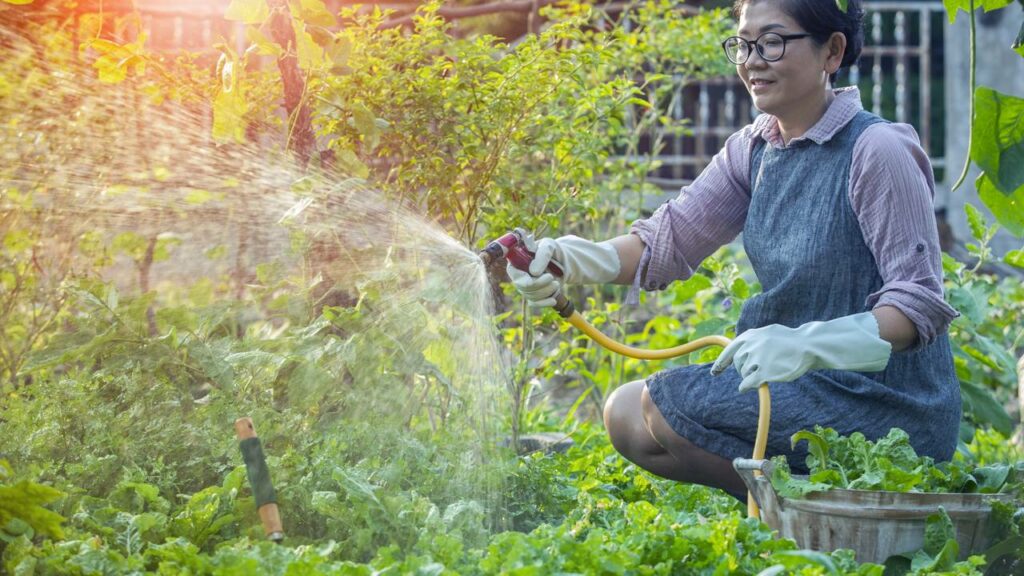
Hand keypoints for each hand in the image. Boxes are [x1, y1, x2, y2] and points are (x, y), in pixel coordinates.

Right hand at [507, 234, 620, 307]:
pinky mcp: (541, 293)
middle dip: (536, 286)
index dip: (522, 277)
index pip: (512, 270)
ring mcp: (532, 283)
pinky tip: (554, 299)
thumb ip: (542, 254)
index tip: (538, 276)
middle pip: (520, 285)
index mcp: (523, 257)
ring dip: (542, 294)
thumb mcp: (554, 246)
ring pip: (528, 296)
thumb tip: (533, 271)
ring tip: (557, 287)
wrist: (583, 261)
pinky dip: (544, 303)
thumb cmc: (566, 250)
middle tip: (553, 281)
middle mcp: (524, 270)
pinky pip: (536, 303)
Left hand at [710, 312, 891, 392]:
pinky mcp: (764, 372)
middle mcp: (750, 345)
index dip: (721, 363)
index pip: (729, 350)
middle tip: (754, 371)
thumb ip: (753, 340)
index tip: (714, 372)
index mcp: (750, 335)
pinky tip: (748, 388)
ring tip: (765, 372)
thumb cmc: (790, 341)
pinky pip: (747, 383)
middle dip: (742, 370)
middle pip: (737, 364)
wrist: (808, 345)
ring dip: (749, 377)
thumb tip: (739, 349)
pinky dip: (745, 387)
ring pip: (743, 374)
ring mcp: (756, 359)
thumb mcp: (768, 333)